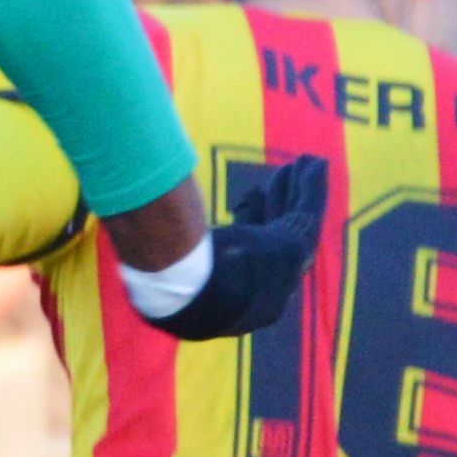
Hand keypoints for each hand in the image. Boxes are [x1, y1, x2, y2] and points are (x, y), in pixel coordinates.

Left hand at [143, 155, 328, 342]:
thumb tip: (140, 232)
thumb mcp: (169, 262)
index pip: (250, 248)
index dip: (254, 218)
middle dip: (278, 202)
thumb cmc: (171, 279)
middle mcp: (268, 287)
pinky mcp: (295, 249)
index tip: (250, 197)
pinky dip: (314, 186)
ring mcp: (284, 270)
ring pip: (294, 219)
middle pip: (275, 231)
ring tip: (301, 162)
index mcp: (239, 294)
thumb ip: (166, 248)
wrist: (193, 294)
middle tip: (279, 176)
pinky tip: (316, 163)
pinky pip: (309, 211)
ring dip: (297, 189)